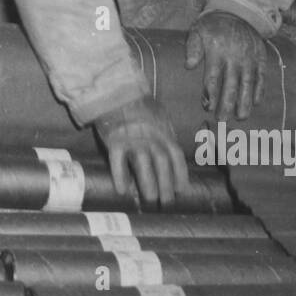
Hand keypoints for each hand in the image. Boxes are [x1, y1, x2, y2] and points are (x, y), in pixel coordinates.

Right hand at [94, 96, 189, 210]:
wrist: (114, 93)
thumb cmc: (137, 106)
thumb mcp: (158, 116)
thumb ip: (166, 134)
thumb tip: (173, 153)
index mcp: (163, 131)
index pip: (176, 155)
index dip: (180, 174)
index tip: (181, 190)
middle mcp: (150, 136)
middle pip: (162, 162)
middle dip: (166, 184)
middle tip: (167, 202)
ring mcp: (132, 138)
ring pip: (143, 163)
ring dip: (148, 183)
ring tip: (150, 199)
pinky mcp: (114, 140)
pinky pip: (118, 161)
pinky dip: (120, 176)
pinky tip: (122, 190)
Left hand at [185, 11, 266, 122]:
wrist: (238, 11)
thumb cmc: (213, 25)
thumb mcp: (198, 30)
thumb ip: (193, 48)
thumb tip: (188, 66)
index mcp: (217, 51)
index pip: (212, 77)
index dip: (210, 93)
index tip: (207, 107)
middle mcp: (234, 57)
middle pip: (230, 84)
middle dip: (227, 104)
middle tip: (223, 120)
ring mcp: (249, 58)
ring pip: (247, 83)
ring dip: (244, 101)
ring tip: (241, 117)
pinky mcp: (260, 57)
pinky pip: (261, 76)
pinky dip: (259, 90)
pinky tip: (256, 103)